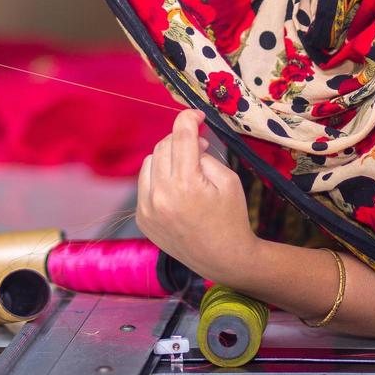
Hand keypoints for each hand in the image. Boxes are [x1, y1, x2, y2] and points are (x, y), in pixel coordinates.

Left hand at [136, 110, 258, 283]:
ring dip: (167, 157)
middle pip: (163, 146)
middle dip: (180, 140)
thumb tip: (190, 141)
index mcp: (186, 184)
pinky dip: (159, 178)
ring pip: (150, 162)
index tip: (197, 115)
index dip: (188, 118)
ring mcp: (148, 208)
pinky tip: (176, 188)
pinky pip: (144, 184)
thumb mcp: (228, 180)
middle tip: (199, 148)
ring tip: (187, 169)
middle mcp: (161, 195)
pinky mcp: (142, 218)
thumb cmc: (232, 218)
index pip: (180, 136)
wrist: (224, 259)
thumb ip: (205, 155)